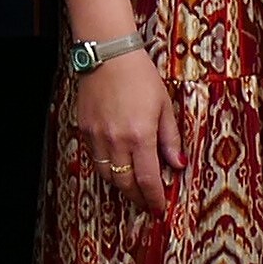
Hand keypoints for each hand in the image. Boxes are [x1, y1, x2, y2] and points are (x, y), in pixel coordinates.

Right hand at [72, 47, 180, 213]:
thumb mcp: (164, 106)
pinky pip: (95, 158)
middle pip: (125, 183)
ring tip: (133, 189)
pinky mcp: (84, 129)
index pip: (148, 179)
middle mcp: (116, 140)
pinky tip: (117, 166)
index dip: (154, 198)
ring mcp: (97, 136)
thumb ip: (170, 138)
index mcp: (140, 135)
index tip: (159, 209)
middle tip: (147, 204)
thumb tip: (177, 164)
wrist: (108, 54)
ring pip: (107, 174)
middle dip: (138, 197)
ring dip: (121, 186)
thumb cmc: (140, 76)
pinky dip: (107, 168)